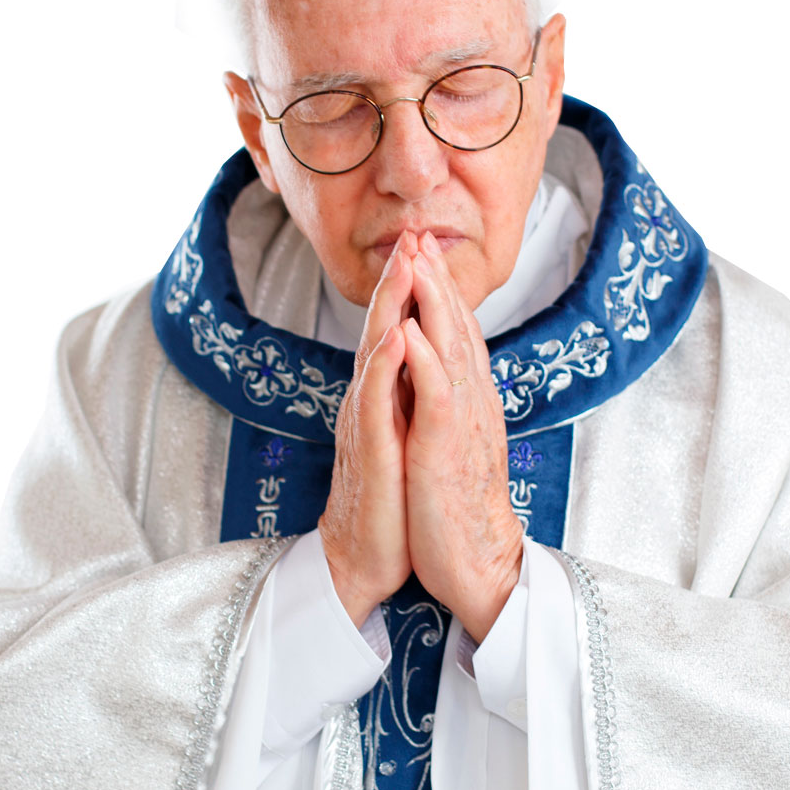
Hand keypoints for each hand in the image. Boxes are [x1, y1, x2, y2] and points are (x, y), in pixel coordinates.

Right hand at [318, 232, 417, 626]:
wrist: (365, 556)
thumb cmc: (390, 496)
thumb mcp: (404, 432)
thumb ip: (407, 392)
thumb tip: (421, 354)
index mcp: (385, 395)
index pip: (396, 328)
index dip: (409, 287)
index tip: (424, 244)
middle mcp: (371, 400)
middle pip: (382, 327)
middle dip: (397, 279)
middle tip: (411, 233)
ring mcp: (368, 423)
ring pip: (376, 352)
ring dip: (389, 306)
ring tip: (404, 265)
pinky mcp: (372, 452)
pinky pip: (377, 403)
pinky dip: (386, 367)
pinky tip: (397, 337)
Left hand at [402, 230, 522, 641]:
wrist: (477, 562)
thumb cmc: (458, 504)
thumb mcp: (453, 442)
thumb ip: (448, 402)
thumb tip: (435, 369)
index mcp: (469, 400)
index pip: (455, 334)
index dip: (440, 291)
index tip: (424, 253)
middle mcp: (472, 402)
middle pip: (455, 328)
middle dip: (435, 279)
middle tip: (421, 235)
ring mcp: (461, 422)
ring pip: (449, 349)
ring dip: (433, 302)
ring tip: (418, 261)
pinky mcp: (446, 448)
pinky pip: (436, 397)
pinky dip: (424, 360)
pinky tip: (410, 331)